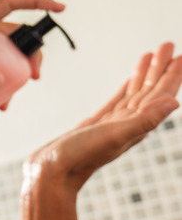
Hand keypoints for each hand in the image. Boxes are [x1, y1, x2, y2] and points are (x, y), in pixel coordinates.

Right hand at [25, 42, 181, 200]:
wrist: (50, 174)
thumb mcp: (114, 136)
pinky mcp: (95, 125)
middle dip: (159, 69)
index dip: (171, 75)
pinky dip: (126, 89)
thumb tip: (174, 102)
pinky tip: (129, 81)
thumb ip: (144, 120)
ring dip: (143, 75)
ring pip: (134, 94)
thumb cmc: (80, 158)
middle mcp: (128, 124)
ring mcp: (112, 124)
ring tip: (150, 55)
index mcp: (135, 126)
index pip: (159, 95)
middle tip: (167, 45)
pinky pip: (117, 102)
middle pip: (149, 91)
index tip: (179, 56)